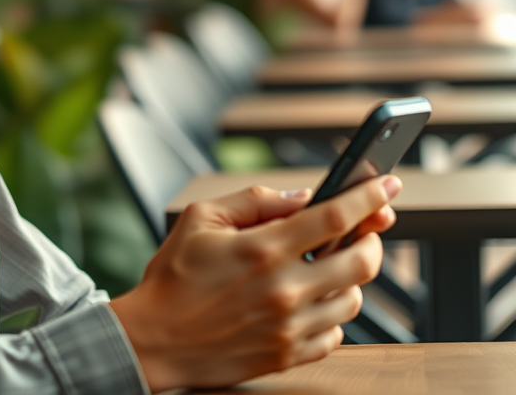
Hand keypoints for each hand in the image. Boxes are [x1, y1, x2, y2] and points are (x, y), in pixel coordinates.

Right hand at [110, 175, 399, 391]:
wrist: (153, 339)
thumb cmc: (172, 276)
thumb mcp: (200, 219)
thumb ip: (254, 201)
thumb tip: (301, 197)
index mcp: (262, 248)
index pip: (335, 216)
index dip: (369, 196)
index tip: (387, 184)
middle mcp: (283, 288)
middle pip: (361, 261)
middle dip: (370, 240)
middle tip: (362, 232)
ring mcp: (289, 326)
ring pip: (353, 300)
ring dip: (350, 279)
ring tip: (326, 268)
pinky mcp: (287, 356)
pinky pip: (335, 336)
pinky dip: (331, 316)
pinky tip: (310, 302)